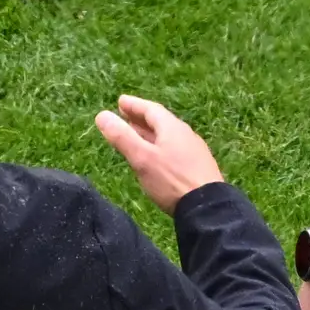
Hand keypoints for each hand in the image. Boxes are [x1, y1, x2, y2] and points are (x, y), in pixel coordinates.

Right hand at [92, 94, 223, 209]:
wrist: (207, 207)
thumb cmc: (171, 180)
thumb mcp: (142, 158)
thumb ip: (122, 137)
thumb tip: (102, 115)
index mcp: (172, 128)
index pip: (151, 109)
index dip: (134, 105)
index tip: (120, 101)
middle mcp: (185, 135)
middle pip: (160, 122)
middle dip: (141, 118)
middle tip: (125, 115)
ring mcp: (193, 151)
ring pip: (167, 136)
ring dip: (149, 133)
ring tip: (136, 135)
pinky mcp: (197, 167)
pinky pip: (174, 148)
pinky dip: (159, 146)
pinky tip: (155, 157)